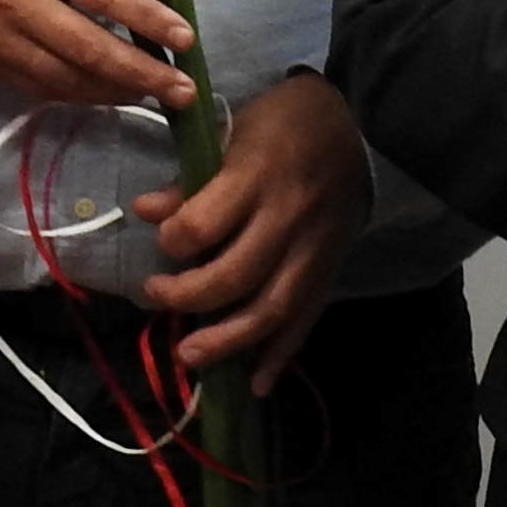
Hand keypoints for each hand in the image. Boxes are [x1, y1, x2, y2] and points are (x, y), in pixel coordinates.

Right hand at [0, 0, 196, 112]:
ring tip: (154, 96)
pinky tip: (109, 94)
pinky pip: (42, 88)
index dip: (149, 20)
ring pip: (66, 79)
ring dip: (115, 92)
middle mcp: (14, 1)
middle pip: (87, 48)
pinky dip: (81, 94)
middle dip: (141, 74)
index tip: (187, 39)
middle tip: (183, 90)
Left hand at [130, 72, 368, 388]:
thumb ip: (190, 178)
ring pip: (271, 310)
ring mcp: (313, 249)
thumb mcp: (232, 130)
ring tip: (190, 354)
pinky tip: (253, 383)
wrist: (361, 126)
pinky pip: (305, 319)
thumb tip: (145, 212)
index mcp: (257, 174)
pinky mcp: (331, 270)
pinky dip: (280, 355)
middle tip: (156, 296)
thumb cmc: (284, 122)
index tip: (162, 241)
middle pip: (235, 276)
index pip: (205, 225)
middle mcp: (287, 217)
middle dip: (188, 296)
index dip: (173, 240)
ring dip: (228, 341)